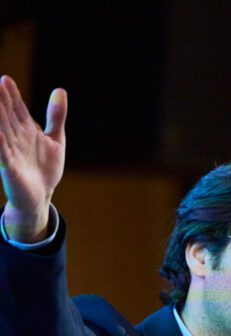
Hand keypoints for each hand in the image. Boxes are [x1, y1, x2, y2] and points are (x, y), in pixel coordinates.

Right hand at [0, 75, 66, 241]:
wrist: (41, 195)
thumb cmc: (46, 167)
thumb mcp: (56, 139)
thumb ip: (56, 116)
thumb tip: (60, 90)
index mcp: (26, 130)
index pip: (17, 109)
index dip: (12, 95)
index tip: (6, 80)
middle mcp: (16, 138)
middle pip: (7, 117)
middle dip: (2, 102)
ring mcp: (11, 152)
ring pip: (2, 132)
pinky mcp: (10, 168)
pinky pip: (3, 155)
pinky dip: (0, 145)